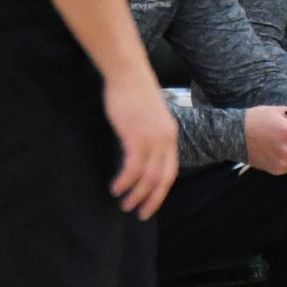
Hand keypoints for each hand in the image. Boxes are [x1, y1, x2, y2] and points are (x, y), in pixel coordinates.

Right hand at [104, 71, 179, 216]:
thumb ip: (147, 134)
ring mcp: (152, 138)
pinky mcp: (136, 136)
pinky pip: (133, 167)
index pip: (170, 170)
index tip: (151, 203)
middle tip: (140, 214)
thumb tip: (137, 150)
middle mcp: (166, 140)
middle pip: (163, 178)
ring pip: (148, 177)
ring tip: (124, 204)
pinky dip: (125, 181)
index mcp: (170, 135)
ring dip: (136, 194)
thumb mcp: (148, 116)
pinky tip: (116, 188)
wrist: (128, 72)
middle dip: (152, 199)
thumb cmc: (133, 91)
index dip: (161, 189)